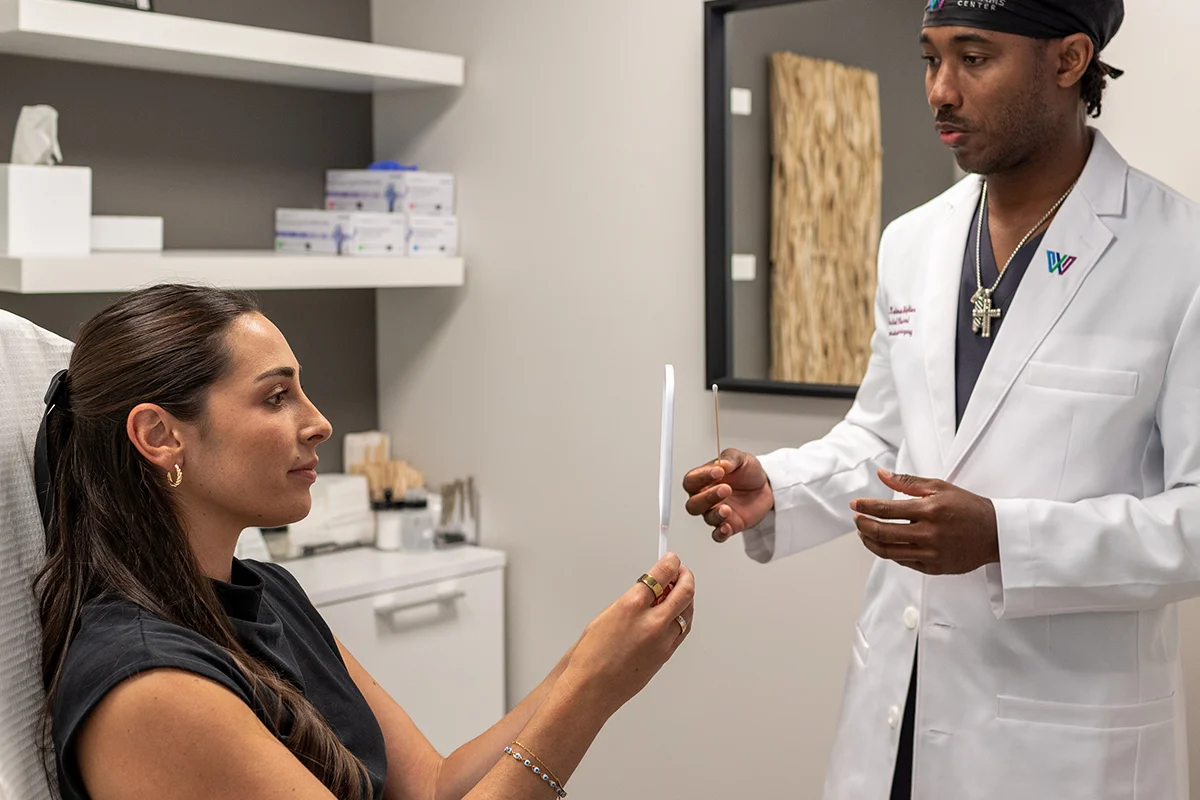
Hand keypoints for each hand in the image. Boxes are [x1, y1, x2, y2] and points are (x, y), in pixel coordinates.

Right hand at [561, 553, 694, 716]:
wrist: (591, 689)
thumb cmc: (589, 656)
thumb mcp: (605, 616)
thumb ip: (631, 602)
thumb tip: (648, 592)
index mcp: (631, 607)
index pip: (661, 575)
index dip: (670, 563)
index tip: (671, 559)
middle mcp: (651, 623)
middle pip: (683, 592)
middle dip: (686, 577)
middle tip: (682, 571)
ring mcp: (662, 642)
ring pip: (687, 612)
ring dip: (687, 598)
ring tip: (680, 591)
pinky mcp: (665, 656)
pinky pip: (682, 631)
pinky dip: (683, 617)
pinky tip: (677, 613)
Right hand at [682, 449, 773, 541]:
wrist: (765, 486)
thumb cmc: (747, 472)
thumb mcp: (741, 458)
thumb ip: (730, 459)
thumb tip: (721, 464)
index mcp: (703, 480)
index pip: (691, 481)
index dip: (701, 477)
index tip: (718, 472)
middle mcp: (706, 498)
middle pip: (694, 504)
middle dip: (707, 498)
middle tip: (726, 489)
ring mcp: (716, 512)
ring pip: (706, 518)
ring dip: (715, 514)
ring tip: (728, 509)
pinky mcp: (729, 525)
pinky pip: (718, 535)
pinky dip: (720, 533)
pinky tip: (726, 527)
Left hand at [851, 470, 998, 575]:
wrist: (995, 533)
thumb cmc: (967, 507)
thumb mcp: (939, 487)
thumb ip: (907, 482)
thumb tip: (882, 474)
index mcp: (929, 510)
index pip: (886, 510)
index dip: (866, 507)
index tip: (855, 504)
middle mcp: (929, 534)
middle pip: (883, 534)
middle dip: (863, 525)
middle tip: (856, 519)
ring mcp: (931, 554)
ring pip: (889, 552)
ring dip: (870, 542)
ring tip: (863, 533)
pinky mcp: (934, 568)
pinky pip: (903, 562)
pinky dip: (889, 553)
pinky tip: (884, 544)